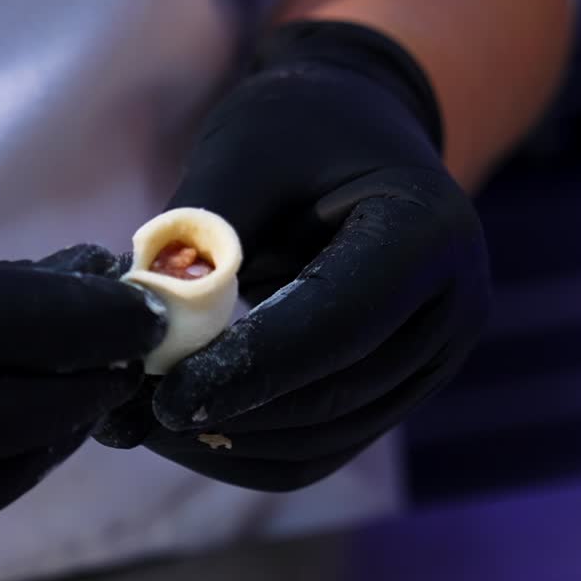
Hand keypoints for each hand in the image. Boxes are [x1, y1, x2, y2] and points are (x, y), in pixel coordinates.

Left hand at [95, 20, 489, 488]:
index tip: (164, 397)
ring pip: (324, 441)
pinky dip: (248, 452)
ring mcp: (433, 362)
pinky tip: (186, 429)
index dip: (249, 368)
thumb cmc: (297, 129)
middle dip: (227, 414)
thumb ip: (199, 234)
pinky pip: (322, 450)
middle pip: (333, 396)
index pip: (337, 323)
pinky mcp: (401, 394)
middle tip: (130, 416)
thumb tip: (136, 322)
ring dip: (228, 444)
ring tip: (143, 423)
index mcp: (426, 232)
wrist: (358, 133)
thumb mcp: (244, 151)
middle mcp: (450, 310)